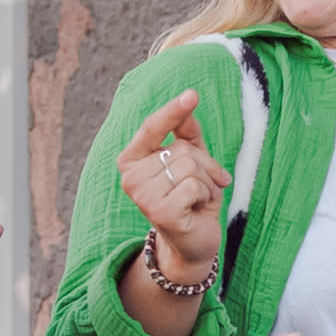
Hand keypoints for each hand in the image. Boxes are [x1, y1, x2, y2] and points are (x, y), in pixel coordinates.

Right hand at [112, 91, 231, 291]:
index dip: (172, 111)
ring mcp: (142, 196)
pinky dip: (205, 196)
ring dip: (206, 183)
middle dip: (205, 165)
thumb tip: (188, 102)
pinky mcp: (159, 212)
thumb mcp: (192, 160)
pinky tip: (196, 210)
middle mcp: (130, 177)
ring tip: (197, 199)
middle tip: (204, 186)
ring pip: (190, 167)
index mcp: (132, 159)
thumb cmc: (191, 197)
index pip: (152, 127)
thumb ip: (187, 133)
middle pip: (181, 149)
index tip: (192, 94)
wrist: (194, 242)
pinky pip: (194, 186)